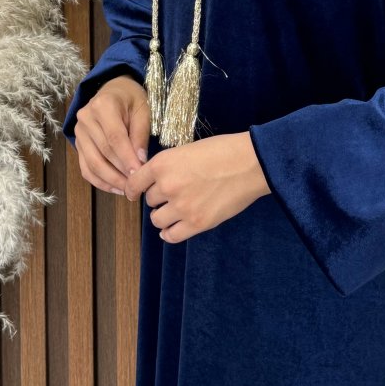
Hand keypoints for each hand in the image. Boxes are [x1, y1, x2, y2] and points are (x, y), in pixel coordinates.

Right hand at [74, 75, 150, 193]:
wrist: (113, 90)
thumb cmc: (131, 99)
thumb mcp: (142, 110)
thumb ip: (140, 134)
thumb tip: (140, 161)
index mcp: (103, 105)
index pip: (114, 137)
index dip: (126, 158)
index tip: (139, 174)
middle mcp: (85, 118)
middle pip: (103, 152)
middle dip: (121, 172)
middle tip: (137, 186)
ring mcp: (79, 132)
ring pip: (92, 163)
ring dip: (110, 180)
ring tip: (128, 190)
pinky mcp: (78, 144)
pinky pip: (85, 167)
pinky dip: (100, 181)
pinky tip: (115, 188)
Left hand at [125, 130, 271, 242]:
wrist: (250, 163)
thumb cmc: (223, 151)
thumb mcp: (187, 150)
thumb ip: (168, 166)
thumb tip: (155, 180)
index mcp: (163, 164)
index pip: (134, 183)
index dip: (134, 189)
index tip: (135, 192)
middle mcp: (167, 186)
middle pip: (149, 201)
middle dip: (158, 198)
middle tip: (172, 194)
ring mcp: (182, 207)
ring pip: (157, 220)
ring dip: (163, 215)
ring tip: (175, 210)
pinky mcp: (197, 223)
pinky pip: (171, 236)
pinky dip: (169, 233)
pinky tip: (174, 227)